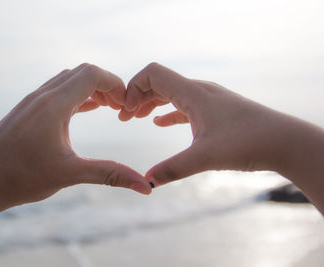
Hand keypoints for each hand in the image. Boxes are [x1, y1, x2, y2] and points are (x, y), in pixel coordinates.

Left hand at [0, 63, 150, 224]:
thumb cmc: (20, 178)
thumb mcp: (70, 174)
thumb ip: (110, 174)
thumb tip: (145, 187)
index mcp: (53, 104)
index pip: (92, 74)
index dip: (116, 84)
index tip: (126, 106)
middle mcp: (42, 96)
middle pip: (82, 73)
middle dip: (106, 85)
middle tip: (120, 108)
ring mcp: (32, 101)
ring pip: (68, 81)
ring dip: (90, 89)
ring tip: (107, 109)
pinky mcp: (26, 110)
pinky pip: (57, 91)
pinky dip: (76, 96)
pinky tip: (84, 111)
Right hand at [120, 63, 310, 186]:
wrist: (285, 141)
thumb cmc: (249, 142)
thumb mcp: (206, 157)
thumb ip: (173, 169)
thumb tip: (146, 181)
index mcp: (193, 93)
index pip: (153, 74)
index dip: (133, 88)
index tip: (126, 112)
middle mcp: (200, 90)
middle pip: (159, 82)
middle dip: (137, 97)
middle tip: (124, 118)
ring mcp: (209, 99)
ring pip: (172, 93)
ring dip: (151, 103)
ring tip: (136, 118)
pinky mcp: (216, 111)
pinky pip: (184, 105)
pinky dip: (168, 111)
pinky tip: (159, 122)